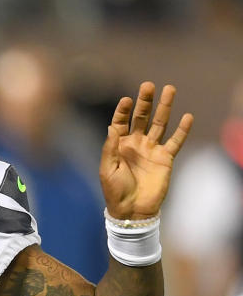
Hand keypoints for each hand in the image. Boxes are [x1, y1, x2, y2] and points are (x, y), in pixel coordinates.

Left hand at [100, 81, 192, 219]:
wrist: (132, 210)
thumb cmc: (115, 191)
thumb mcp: (107, 168)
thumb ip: (111, 147)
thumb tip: (112, 126)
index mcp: (119, 145)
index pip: (120, 122)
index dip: (123, 110)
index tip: (127, 99)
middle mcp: (136, 143)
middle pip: (141, 117)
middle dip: (145, 101)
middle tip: (149, 85)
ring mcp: (152, 149)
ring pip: (159, 124)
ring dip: (164, 108)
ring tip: (170, 89)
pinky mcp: (166, 158)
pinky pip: (175, 141)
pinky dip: (182, 130)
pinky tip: (187, 116)